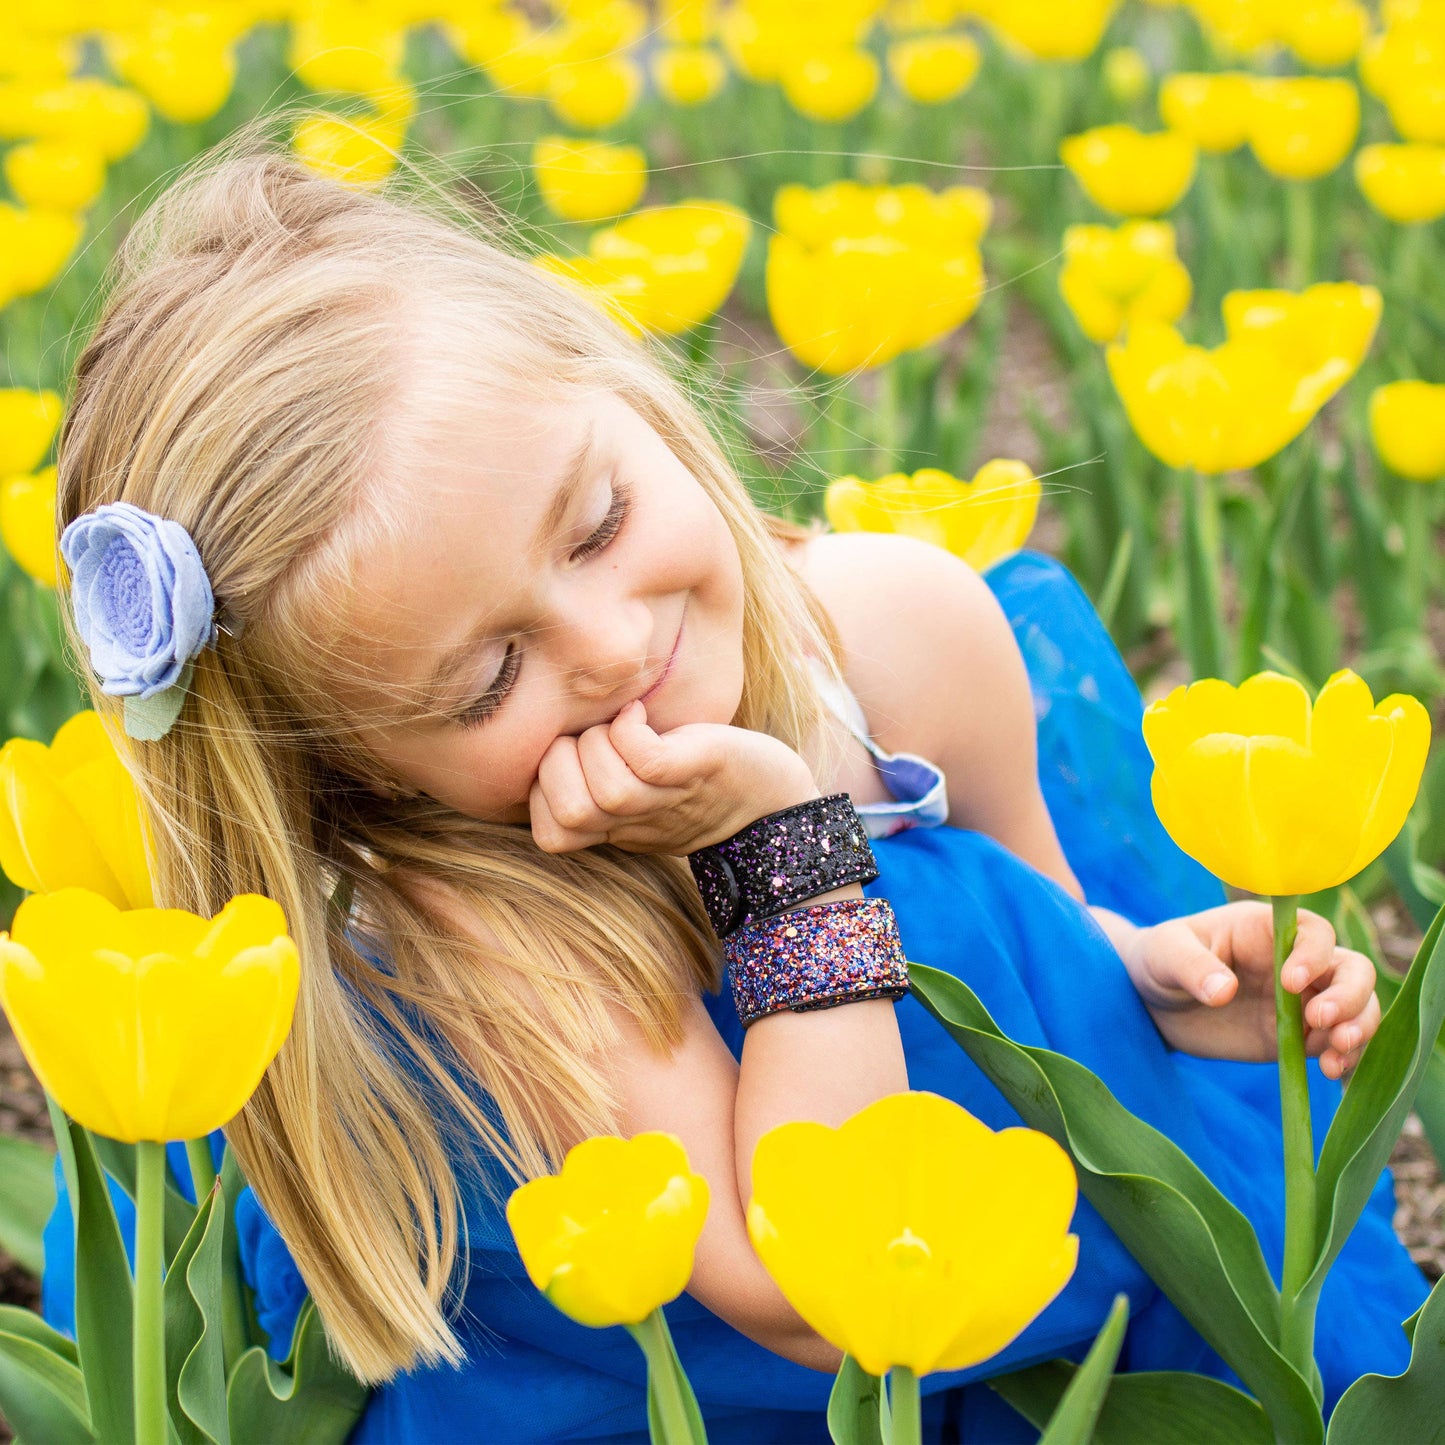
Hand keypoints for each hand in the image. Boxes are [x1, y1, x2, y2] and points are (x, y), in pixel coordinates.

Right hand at [528, 700, 820, 855]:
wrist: (772, 796)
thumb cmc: (697, 783)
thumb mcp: (637, 793)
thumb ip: (592, 780)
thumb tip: (545, 743)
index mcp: (616, 828)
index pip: (549, 836)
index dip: (542, 793)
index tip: (570, 760)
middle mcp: (637, 822)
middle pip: (570, 812)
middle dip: (561, 762)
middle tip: (593, 739)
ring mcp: (667, 798)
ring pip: (605, 789)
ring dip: (597, 743)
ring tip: (621, 726)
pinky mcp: (695, 769)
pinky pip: (644, 758)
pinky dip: (630, 729)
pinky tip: (638, 716)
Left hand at [1120, 901, 1379, 1078]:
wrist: (1152, 1001)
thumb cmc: (1158, 959)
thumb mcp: (1165, 953)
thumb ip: (1193, 967)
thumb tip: (1223, 991)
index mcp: (1266, 929)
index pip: (1314, 932)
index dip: (1313, 955)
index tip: (1290, 982)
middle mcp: (1294, 961)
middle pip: (1352, 969)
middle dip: (1349, 995)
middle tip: (1320, 1020)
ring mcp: (1301, 1000)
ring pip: (1357, 1007)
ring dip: (1359, 1028)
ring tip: (1334, 1054)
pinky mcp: (1297, 1036)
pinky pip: (1336, 1043)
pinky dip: (1344, 1056)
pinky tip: (1329, 1071)